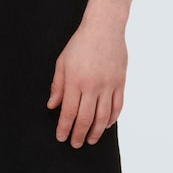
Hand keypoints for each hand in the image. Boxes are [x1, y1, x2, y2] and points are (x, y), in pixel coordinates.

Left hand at [47, 19, 127, 147]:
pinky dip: (112, 118)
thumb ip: (57, 85)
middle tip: (75, 144)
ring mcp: (108, 85)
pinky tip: (106, 125)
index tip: (62, 137)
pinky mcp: (120, 83)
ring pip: (103, 116)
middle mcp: (92, 86)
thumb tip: (52, 105)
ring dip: (96, 131)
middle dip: (79, 134)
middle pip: (85, 118)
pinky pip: (117, 106)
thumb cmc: (81, 44)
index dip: (65, 128)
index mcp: (75, 81)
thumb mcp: (62, 62)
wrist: (104, 28)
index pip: (69, 112)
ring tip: (90, 140)